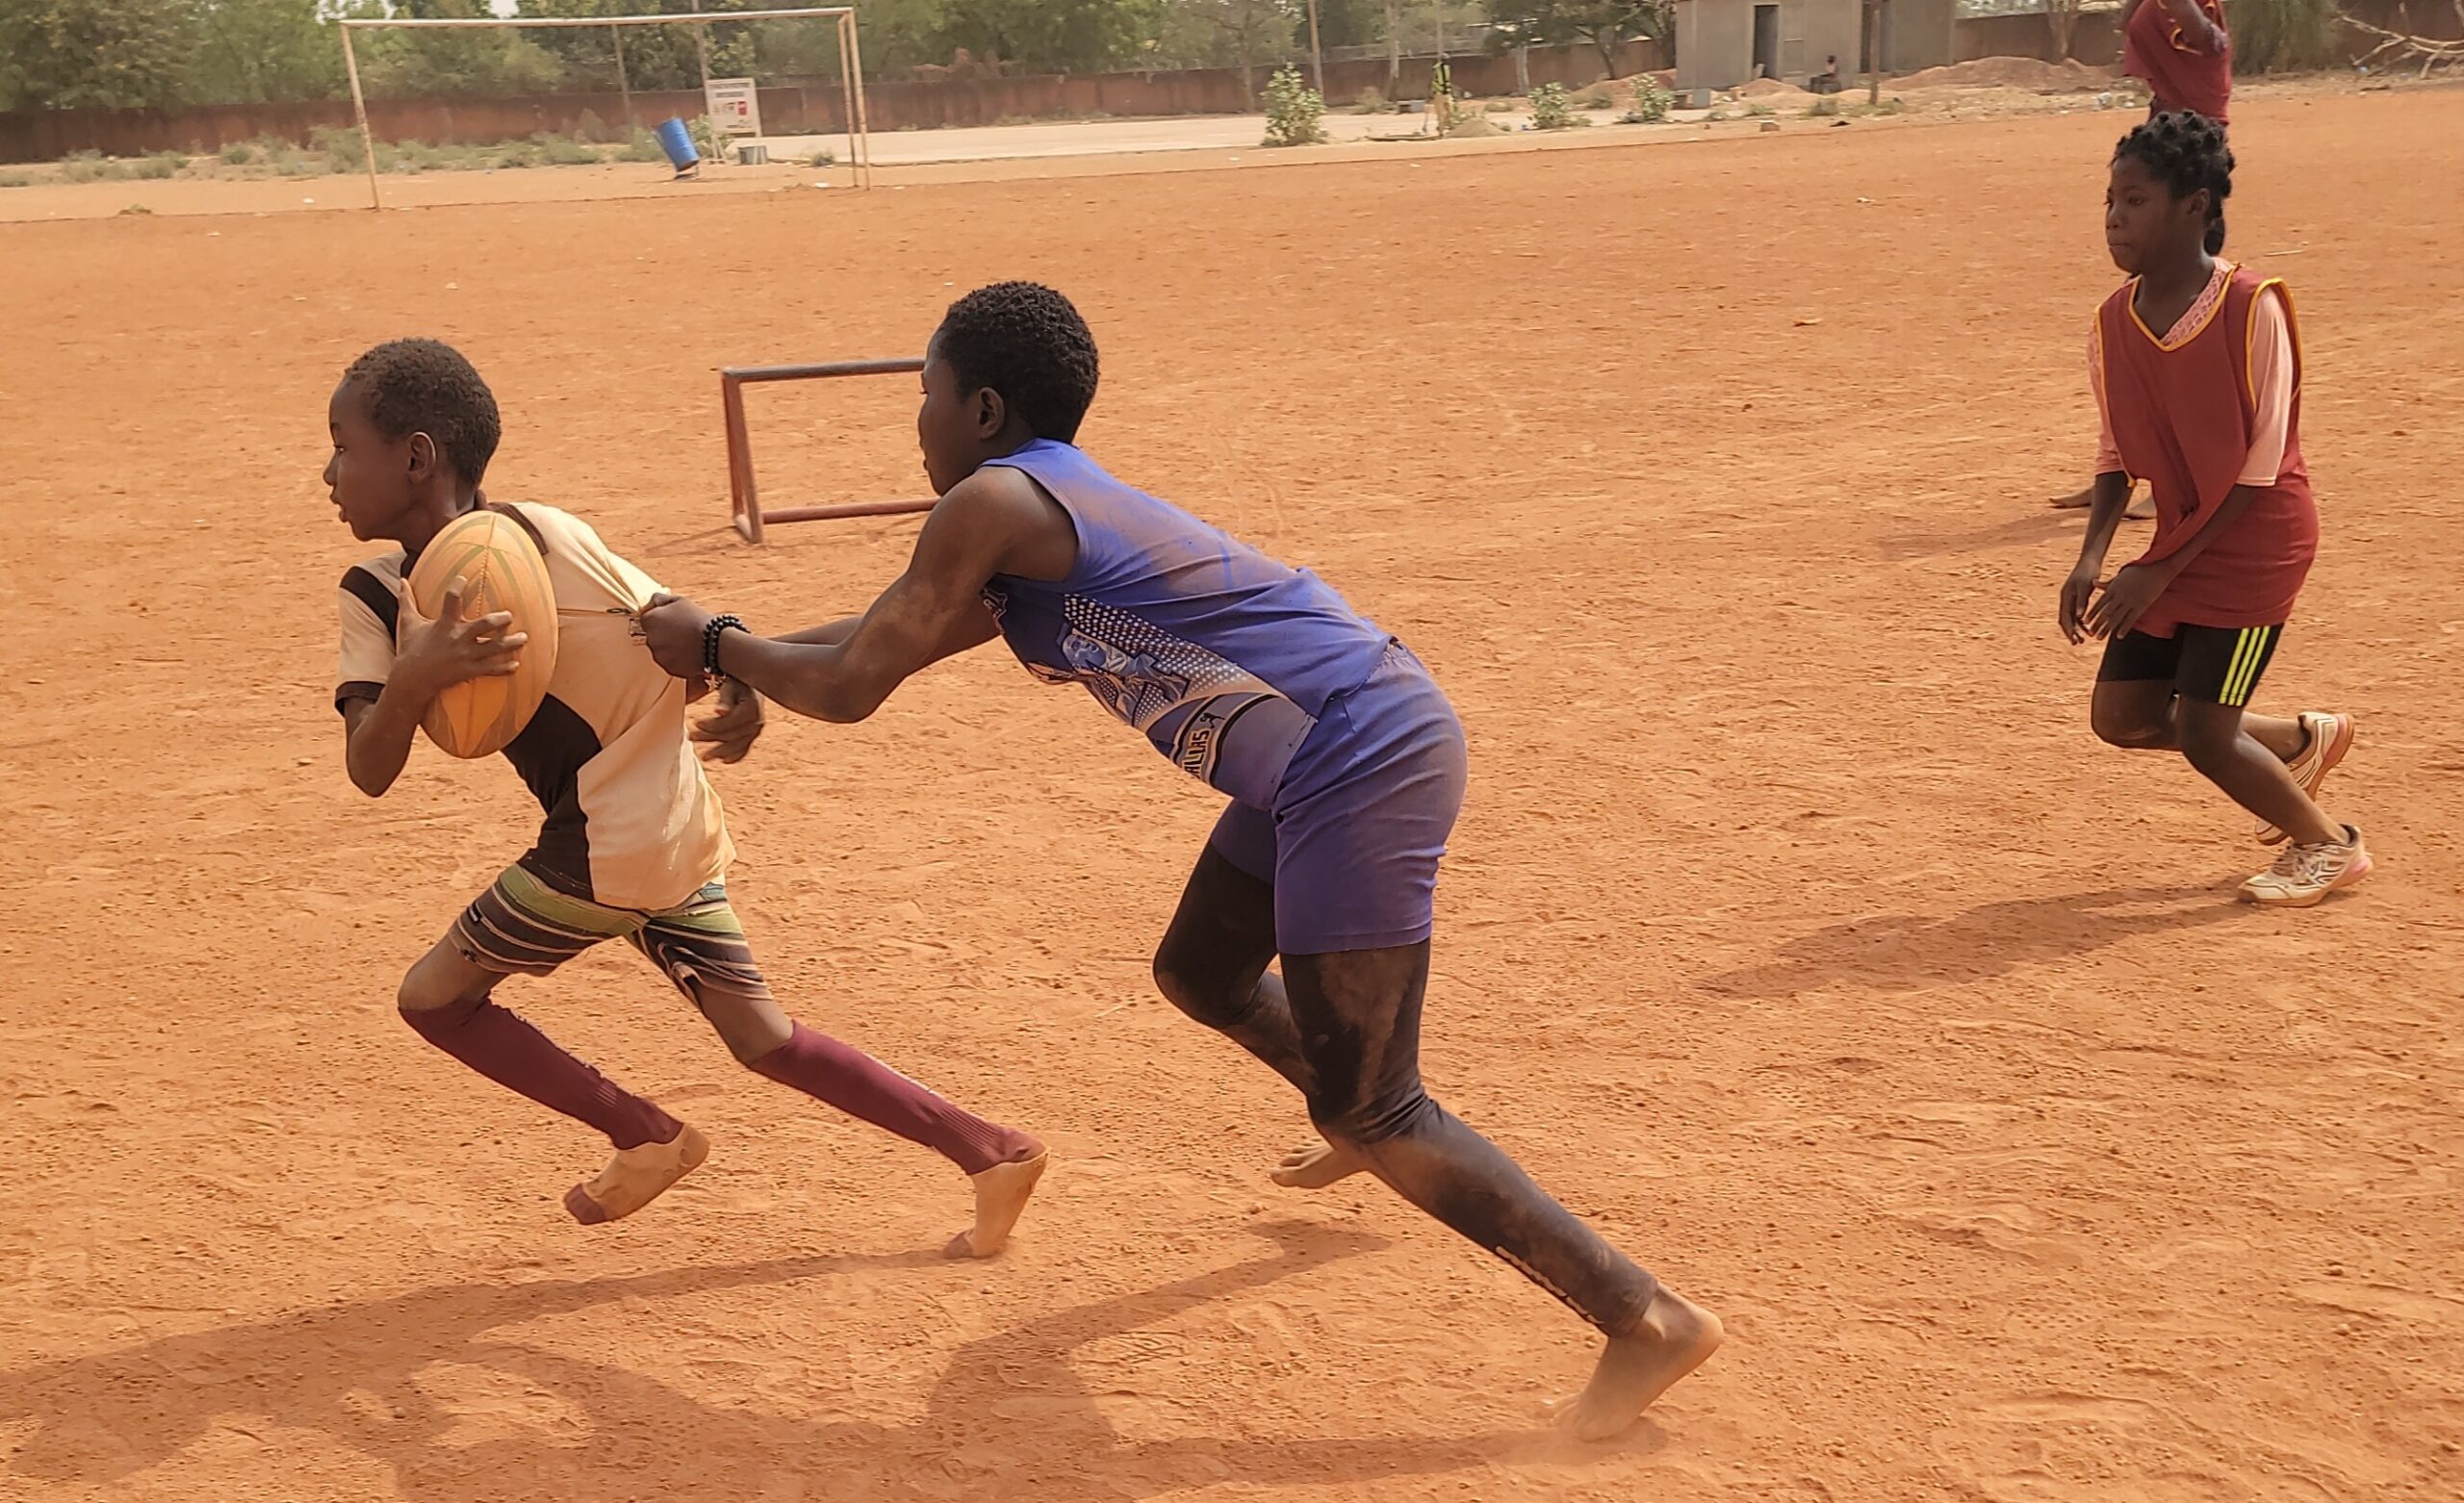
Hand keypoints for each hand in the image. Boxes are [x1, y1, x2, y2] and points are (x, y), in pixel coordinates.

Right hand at [393, 576, 524, 702]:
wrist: (411, 680)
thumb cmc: (411, 649)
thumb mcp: (408, 623)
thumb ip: (407, 600)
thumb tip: (401, 580)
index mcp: (444, 624)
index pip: (450, 600)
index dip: (457, 587)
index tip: (464, 578)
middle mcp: (457, 638)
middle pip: (483, 626)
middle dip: (499, 620)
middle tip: (509, 615)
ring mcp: (465, 656)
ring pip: (493, 648)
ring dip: (511, 644)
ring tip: (524, 638)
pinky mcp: (469, 671)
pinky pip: (491, 669)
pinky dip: (504, 668)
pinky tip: (516, 665)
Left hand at [639, 591, 714, 680]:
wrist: (714, 642)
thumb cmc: (698, 620)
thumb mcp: (679, 601)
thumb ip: (660, 599)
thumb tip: (651, 603)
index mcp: (650, 620)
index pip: (646, 619)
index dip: (660, 619)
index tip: (672, 619)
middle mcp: (650, 639)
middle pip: (653, 635)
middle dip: (664, 633)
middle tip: (682, 630)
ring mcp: (659, 656)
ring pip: (661, 650)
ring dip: (670, 647)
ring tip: (687, 641)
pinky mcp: (669, 668)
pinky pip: (670, 662)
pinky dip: (677, 659)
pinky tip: (689, 652)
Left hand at [692, 678, 765, 763]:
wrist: (750, 686)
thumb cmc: (737, 684)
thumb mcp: (730, 688)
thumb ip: (725, 701)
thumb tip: (719, 712)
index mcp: (751, 709)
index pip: (729, 722)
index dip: (711, 725)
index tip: (695, 723)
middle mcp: (757, 722)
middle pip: (730, 735)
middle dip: (709, 737)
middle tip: (690, 737)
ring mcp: (756, 731)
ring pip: (736, 745)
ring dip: (719, 752)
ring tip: (704, 757)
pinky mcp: (753, 736)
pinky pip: (744, 749)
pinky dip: (735, 756)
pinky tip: (723, 760)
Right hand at [2058, 560, 2101, 644]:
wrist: (2090, 561)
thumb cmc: (2088, 572)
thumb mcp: (2085, 587)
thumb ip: (2081, 602)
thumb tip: (2078, 617)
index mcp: (2065, 597)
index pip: (2064, 617)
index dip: (2069, 630)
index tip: (2074, 639)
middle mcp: (2066, 599)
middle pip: (2065, 620)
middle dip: (2071, 632)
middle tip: (2077, 643)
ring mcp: (2071, 599)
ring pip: (2071, 618)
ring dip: (2076, 629)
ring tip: (2084, 639)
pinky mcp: (2077, 599)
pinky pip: (2077, 614)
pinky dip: (2082, 622)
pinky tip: (2088, 629)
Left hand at [2083, 562, 2171, 640]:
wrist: (2156, 569)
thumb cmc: (2137, 571)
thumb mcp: (2119, 576)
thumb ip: (2106, 583)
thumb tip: (2093, 582)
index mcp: (2113, 588)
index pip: (2099, 603)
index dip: (2092, 613)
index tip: (2084, 622)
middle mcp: (2120, 596)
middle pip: (2105, 613)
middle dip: (2096, 624)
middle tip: (2089, 633)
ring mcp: (2131, 601)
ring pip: (2116, 618)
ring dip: (2107, 629)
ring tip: (2099, 637)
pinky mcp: (2142, 605)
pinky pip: (2131, 619)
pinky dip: (2124, 628)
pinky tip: (2118, 636)